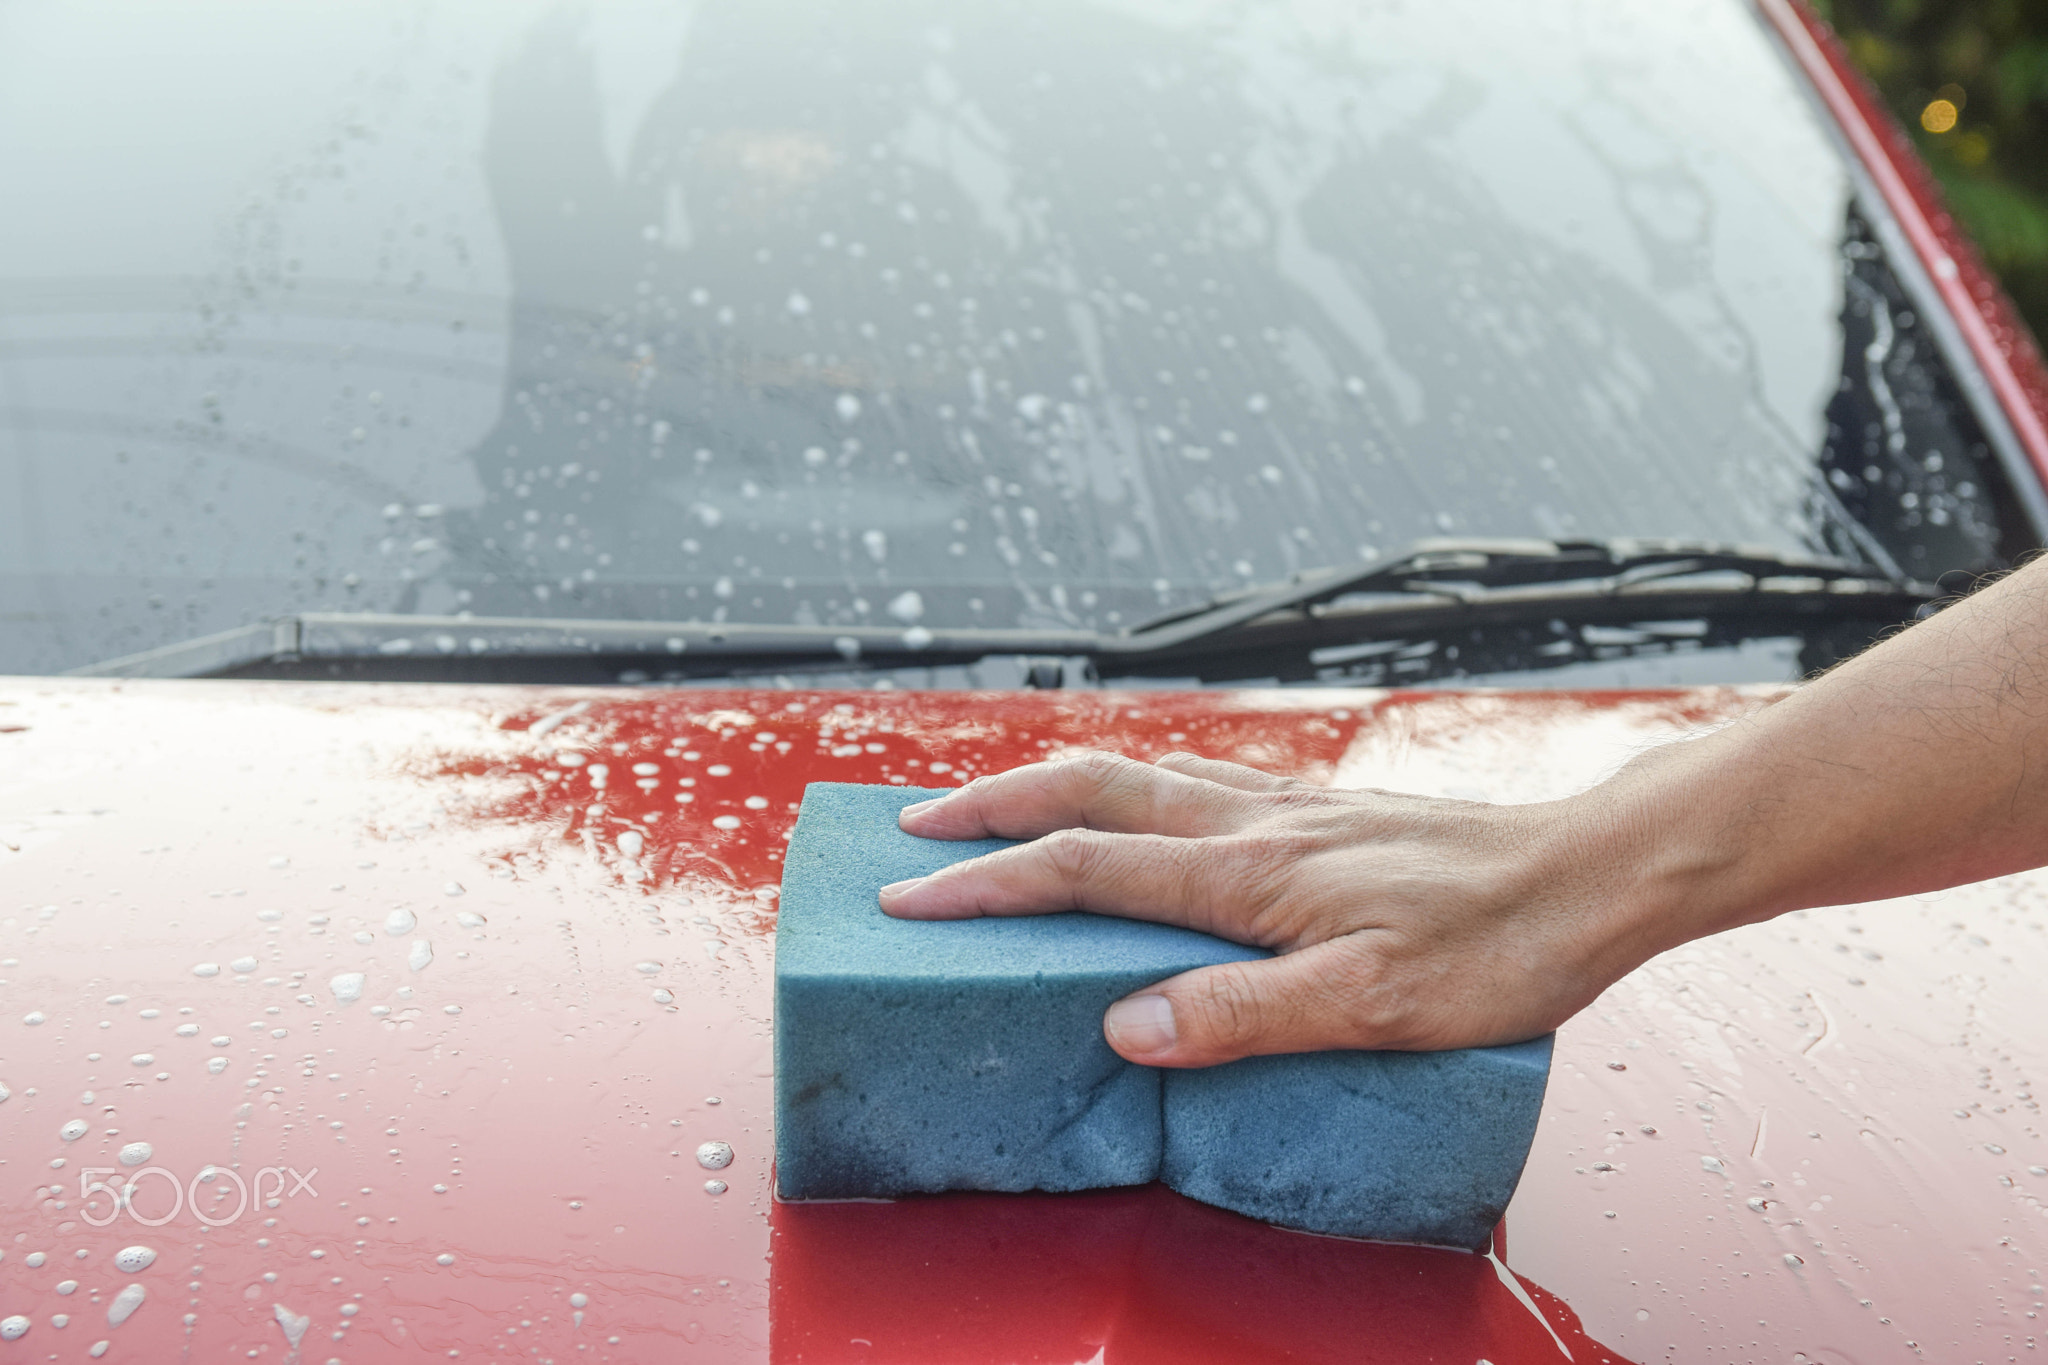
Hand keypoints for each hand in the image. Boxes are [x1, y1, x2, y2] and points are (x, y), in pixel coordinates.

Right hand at [879, 751, 1660, 1067]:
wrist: (1588, 872)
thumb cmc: (1497, 944)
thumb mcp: (1374, 1004)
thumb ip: (1244, 1013)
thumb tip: (1125, 1024)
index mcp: (1250, 874)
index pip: (1083, 869)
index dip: (987, 884)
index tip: (908, 900)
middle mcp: (1255, 823)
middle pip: (1089, 793)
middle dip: (990, 808)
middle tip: (915, 827)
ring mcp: (1286, 807)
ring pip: (1137, 775)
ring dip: (1051, 787)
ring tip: (996, 807)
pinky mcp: (1319, 809)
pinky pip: (1195, 777)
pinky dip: (1129, 782)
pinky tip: (1137, 798)